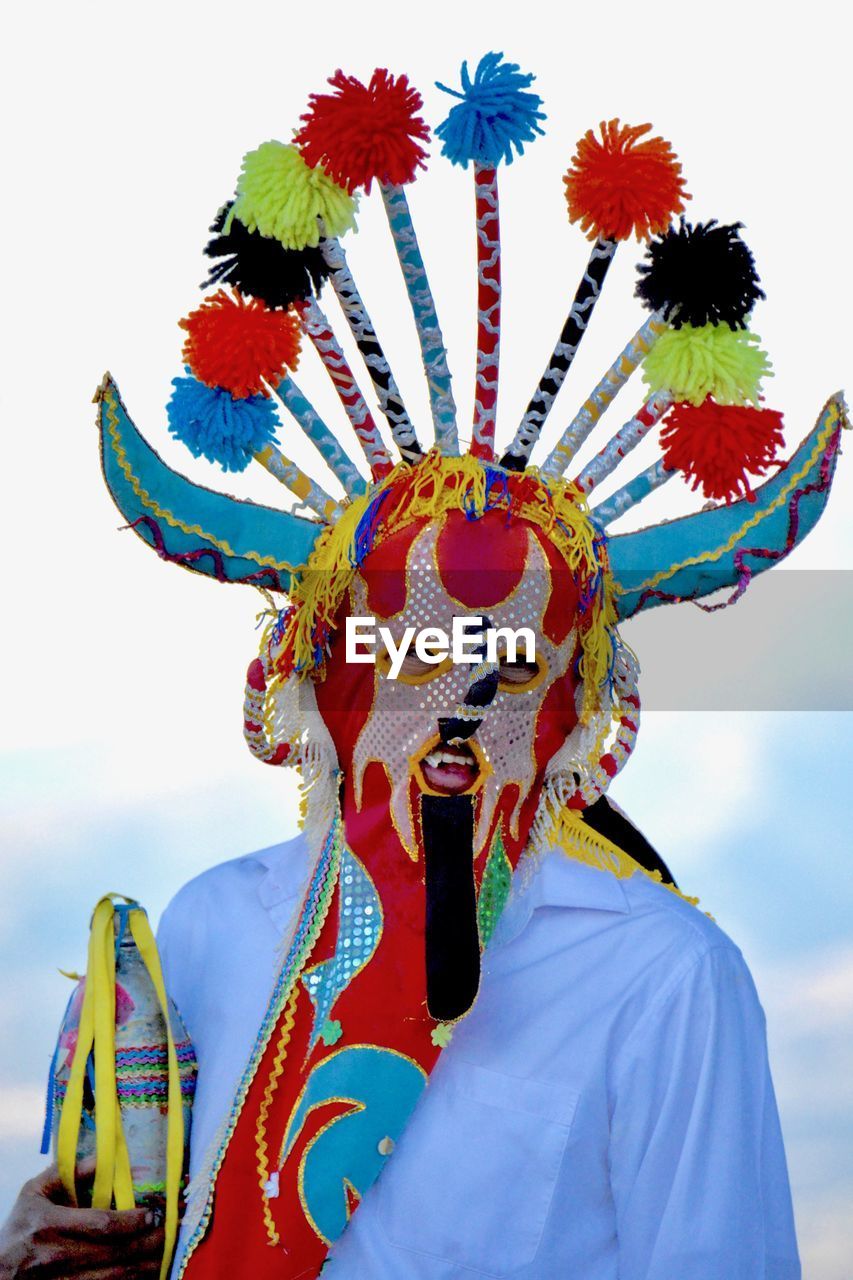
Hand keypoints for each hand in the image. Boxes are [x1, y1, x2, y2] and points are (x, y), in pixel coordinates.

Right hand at [0, 1162, 164, 1277]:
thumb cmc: (17, 1230)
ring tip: (163, 1252)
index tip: (154, 1212)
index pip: (102, 1225)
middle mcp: (57, 1257)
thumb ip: (66, 1173)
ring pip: (115, 1279)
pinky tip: (143, 1273)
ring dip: (144, 1266)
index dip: (133, 1221)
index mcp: (50, 1226)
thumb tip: (101, 1158)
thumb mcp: (33, 1194)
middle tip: (168, 1230)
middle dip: (148, 1242)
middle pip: (115, 1253)